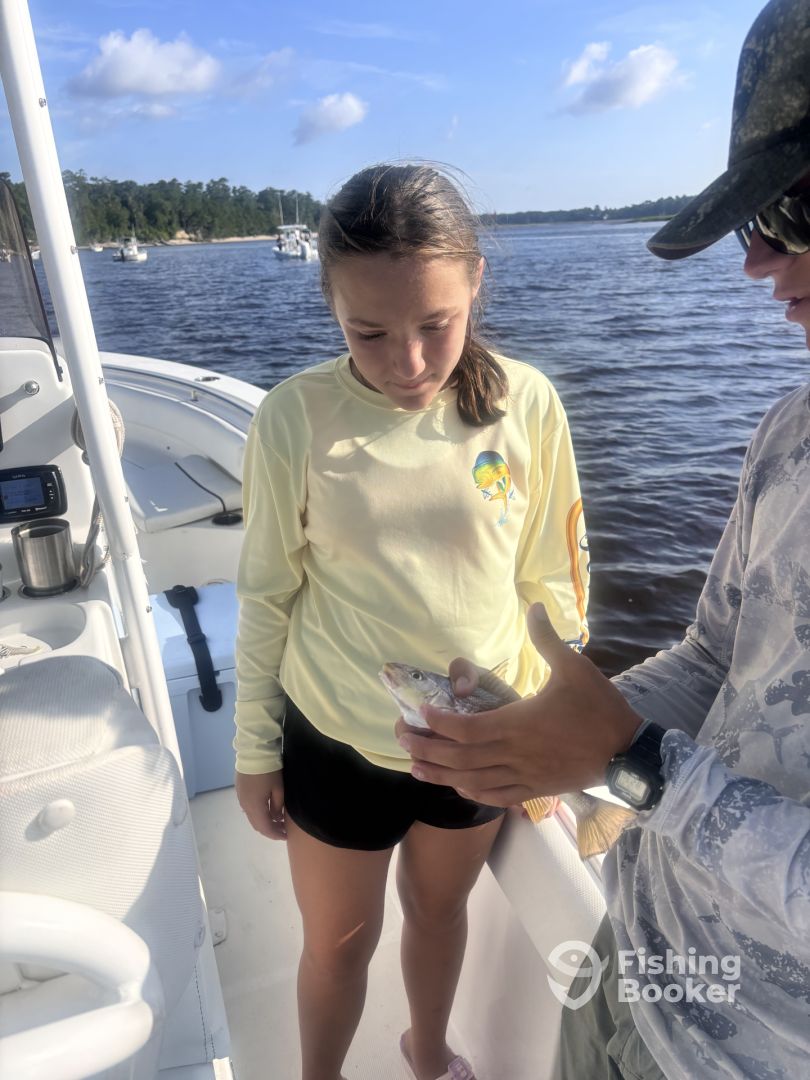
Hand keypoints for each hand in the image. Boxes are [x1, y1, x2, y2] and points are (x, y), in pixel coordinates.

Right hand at [235, 769, 286, 839]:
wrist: (254, 751)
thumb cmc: (270, 770)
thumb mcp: (279, 789)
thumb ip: (277, 806)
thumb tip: (276, 818)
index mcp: (255, 807)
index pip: (265, 828)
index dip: (276, 834)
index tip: (286, 836)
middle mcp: (245, 805)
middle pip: (257, 824)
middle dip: (270, 830)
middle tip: (283, 830)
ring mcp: (241, 798)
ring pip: (252, 817)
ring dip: (264, 821)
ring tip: (277, 820)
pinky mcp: (240, 791)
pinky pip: (249, 808)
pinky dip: (258, 813)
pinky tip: (267, 809)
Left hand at [396, 603, 643, 806]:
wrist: (628, 753)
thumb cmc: (599, 708)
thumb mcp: (574, 668)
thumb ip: (547, 639)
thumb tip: (534, 606)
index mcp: (518, 723)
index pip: (466, 728)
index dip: (438, 723)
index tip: (419, 713)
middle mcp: (514, 753)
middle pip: (460, 757)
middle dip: (427, 750)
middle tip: (402, 741)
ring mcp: (524, 775)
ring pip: (473, 781)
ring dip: (441, 776)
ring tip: (415, 770)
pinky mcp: (536, 789)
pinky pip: (497, 796)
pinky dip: (473, 793)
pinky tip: (459, 788)